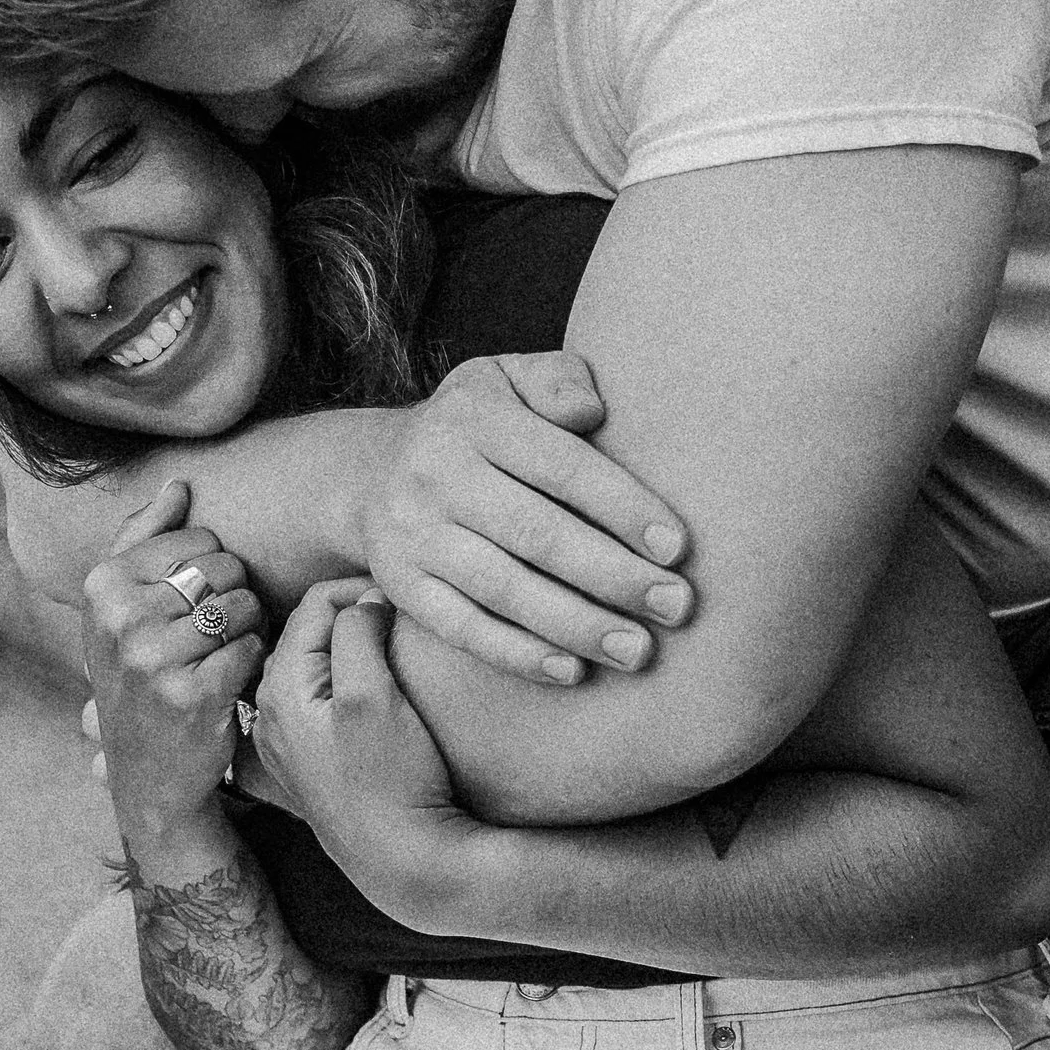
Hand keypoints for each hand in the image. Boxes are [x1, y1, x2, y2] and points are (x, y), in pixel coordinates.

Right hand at [80, 480, 266, 878]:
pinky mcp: (192, 695)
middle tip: (214, 634)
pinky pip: (252, 647)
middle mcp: (120, 619)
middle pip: (224, 568)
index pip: (195, 537)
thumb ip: (145, 540)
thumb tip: (180, 483)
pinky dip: (253, 661)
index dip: (212, 567)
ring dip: (248, 629)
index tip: (192, 604)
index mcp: (101, 587)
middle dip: (234, 595)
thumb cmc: (141, 679)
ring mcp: (153, 659)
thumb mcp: (122, 611)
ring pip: (243, 605)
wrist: (149, 775)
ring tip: (222, 654)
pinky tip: (232, 680)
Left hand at [238, 579, 468, 923]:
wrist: (405, 864)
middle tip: (402, 617)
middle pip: (310, 633)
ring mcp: (287, 742)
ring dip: (350, 649)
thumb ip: (357, 632)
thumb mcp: (372, 694)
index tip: (403, 596)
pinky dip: (344, 682)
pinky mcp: (309, 764)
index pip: (315, 604)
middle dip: (353, 615)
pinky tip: (374, 689)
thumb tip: (364, 599)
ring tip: (393, 647)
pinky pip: (320, 701)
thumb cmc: (391, 781)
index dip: (362, 588)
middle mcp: (270, 712)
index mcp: (279, 688)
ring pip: (315, 666)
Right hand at [357, 350, 693, 686]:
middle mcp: (437, 474)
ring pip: (503, 588)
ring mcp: (414, 535)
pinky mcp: (402, 585)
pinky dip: (518, 654)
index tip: (677, 548)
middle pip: (536, 534)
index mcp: (475, 418)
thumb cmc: (477, 425)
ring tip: (638, 650)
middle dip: (613, 575)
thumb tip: (592, 412)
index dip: (622, 508)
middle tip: (676, 606)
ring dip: (576, 625)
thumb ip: (557, 381)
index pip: (560, 465)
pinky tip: (573, 671)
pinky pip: (462, 628)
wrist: (371, 471)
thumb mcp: (508, 378)